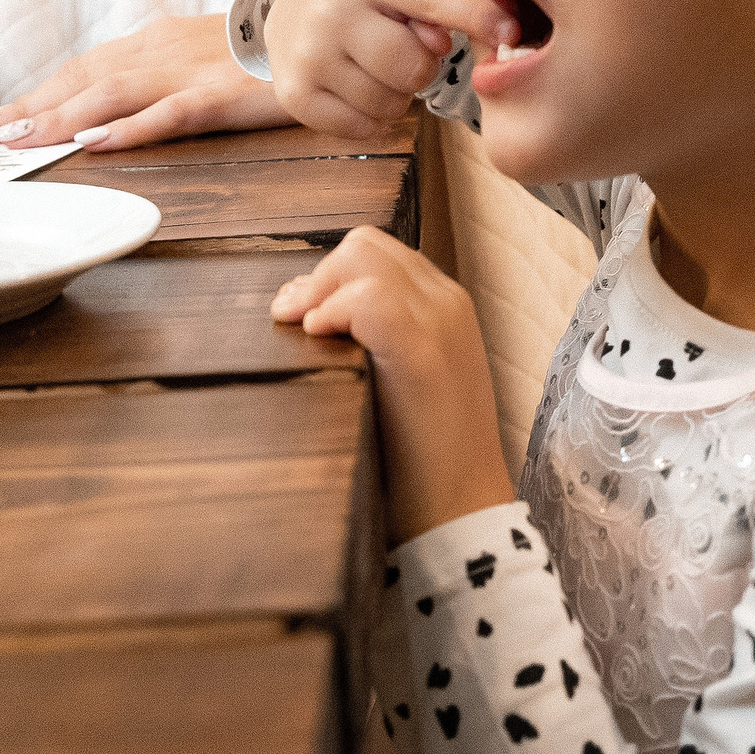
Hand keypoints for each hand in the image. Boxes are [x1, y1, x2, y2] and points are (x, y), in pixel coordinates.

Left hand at [0, 14, 293, 151]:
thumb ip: (160, 77)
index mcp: (154, 44)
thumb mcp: (201, 57)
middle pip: (81, 80)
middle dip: (28, 110)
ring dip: (59, 119)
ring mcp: (190, 71)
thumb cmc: (264, 48)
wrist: (323, 20)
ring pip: (111, 94)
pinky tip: (95, 141)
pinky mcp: (222, 94)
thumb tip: (112, 106)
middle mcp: (161, 51)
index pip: (80, 71)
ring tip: (19, 143)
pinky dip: (129, 127)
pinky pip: (168, 112)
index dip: (33, 96)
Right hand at [264, 0, 516, 138]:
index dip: (476, 16)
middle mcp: (332, 11)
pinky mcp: (296, 94)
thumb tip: (440, 44)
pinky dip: (371, 115)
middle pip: (413, 67)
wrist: (290, 2)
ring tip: (375, 65)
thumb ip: (435, 1)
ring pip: (390, 103)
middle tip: (404, 49)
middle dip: (422, 66)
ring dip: (396, 93)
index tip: (510, 33)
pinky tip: (357, 85)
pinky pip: (363, 127)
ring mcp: (309, 55)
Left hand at [272, 226, 512, 541]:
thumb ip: (372, 341)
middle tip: (294, 321)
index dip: (331, 276)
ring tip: (306, 331)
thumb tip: (310, 314)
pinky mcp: (422, 350)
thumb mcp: (399, 382)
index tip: (303, 317)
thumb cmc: (422, 457)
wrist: (460, 510)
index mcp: (445, 308)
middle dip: (319, 276)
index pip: (380, 254)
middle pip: (365, 244)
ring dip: (320, 289)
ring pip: (364, 256)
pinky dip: (333, 311)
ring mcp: (439, 322)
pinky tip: (319, 339)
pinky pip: (369, 298)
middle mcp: (447, 303)